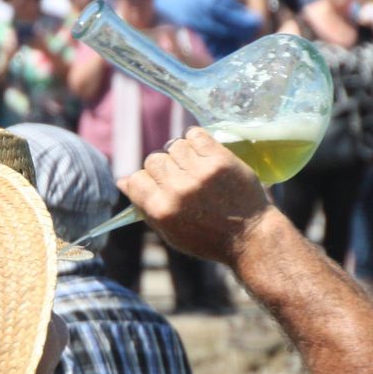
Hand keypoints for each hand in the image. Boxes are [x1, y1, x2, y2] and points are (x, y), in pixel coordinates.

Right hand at [117, 127, 280, 265]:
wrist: (250, 236)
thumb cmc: (208, 239)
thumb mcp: (171, 233)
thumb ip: (146, 207)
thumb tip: (122, 181)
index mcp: (161, 210)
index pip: (136, 179)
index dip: (146, 181)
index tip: (159, 185)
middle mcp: (177, 190)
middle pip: (154, 160)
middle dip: (165, 168)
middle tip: (182, 178)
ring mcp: (199, 173)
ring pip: (175, 146)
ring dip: (183, 155)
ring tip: (196, 167)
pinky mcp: (220, 160)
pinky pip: (195, 135)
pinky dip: (196, 140)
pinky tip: (203, 151)